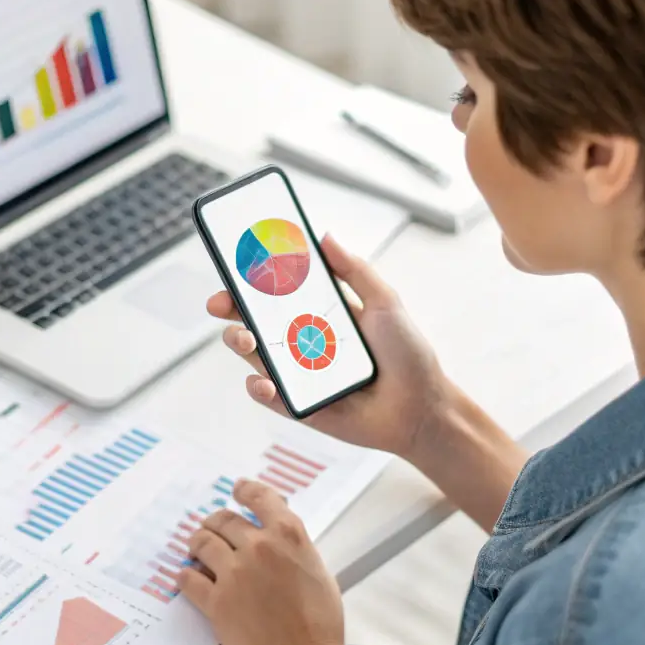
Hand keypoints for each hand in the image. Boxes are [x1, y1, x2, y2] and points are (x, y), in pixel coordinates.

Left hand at [178, 478, 346, 644]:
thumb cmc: (321, 624)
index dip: (246, 490)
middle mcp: (259, 547)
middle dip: (216, 521)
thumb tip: (277, 539)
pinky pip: (188, 579)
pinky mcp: (215, 602)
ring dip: (198, 543)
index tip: (237, 489)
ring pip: (201, 542)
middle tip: (213, 527)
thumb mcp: (318, 572)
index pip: (260, 497)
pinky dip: (186, 576)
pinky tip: (187, 579)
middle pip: (224, 519)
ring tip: (197, 550)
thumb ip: (295, 549)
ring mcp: (234, 574)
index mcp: (289, 536)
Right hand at [207, 234, 452, 460]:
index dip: (251, 280)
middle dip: (230, 309)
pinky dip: (259, 388)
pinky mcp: (300, 406)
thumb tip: (324, 236)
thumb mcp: (385, 303)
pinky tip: (264, 381)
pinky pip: (268, 395)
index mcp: (320, 314)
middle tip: (221, 303)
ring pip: (254, 356)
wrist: (423, 408)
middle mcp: (303, 342)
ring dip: (239, 343)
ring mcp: (299, 375)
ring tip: (244, 338)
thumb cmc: (409, 356)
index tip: (234, 266)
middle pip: (254, 321)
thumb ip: (354, 270)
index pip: (276, 292)